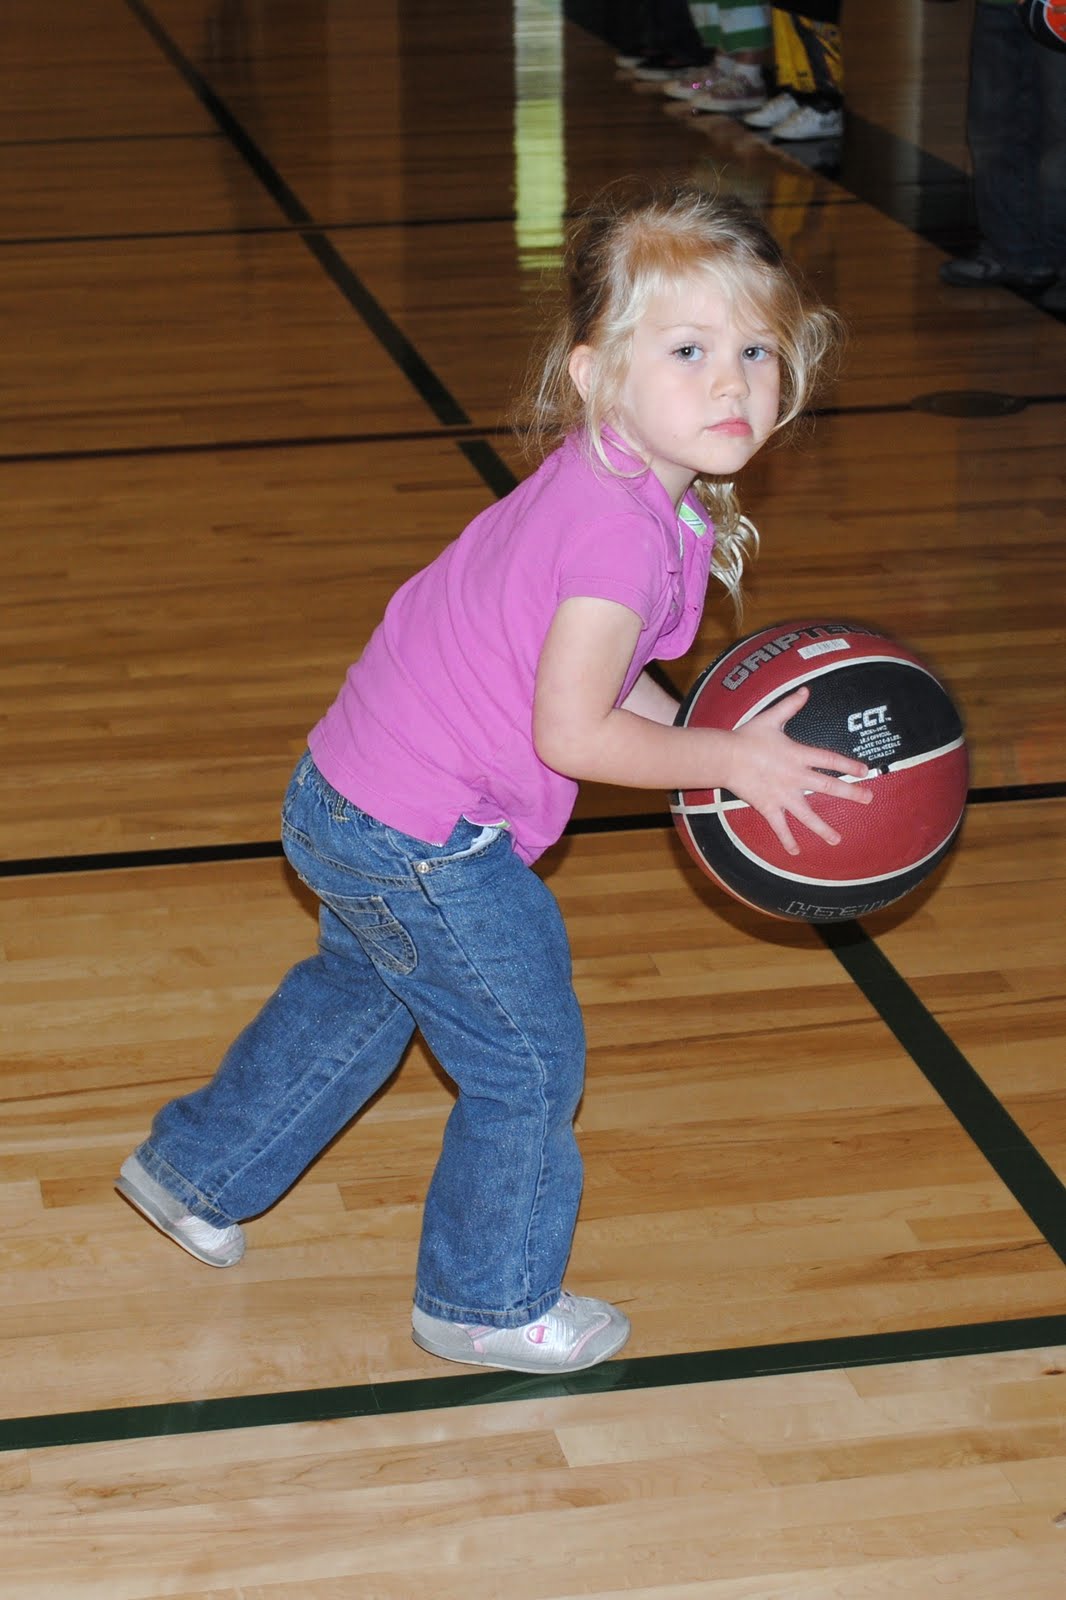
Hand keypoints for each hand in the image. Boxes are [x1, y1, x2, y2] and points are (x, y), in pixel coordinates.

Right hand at [722, 686, 872, 855]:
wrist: (725, 756)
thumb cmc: (747, 736)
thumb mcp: (770, 717)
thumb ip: (790, 705)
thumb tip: (806, 689)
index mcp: (798, 755)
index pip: (830, 759)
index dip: (849, 765)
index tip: (865, 771)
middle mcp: (795, 777)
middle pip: (828, 787)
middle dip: (850, 793)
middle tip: (868, 799)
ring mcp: (782, 795)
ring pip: (807, 815)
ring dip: (823, 828)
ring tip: (837, 839)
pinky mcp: (768, 807)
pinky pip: (780, 826)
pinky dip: (787, 840)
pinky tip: (796, 852)